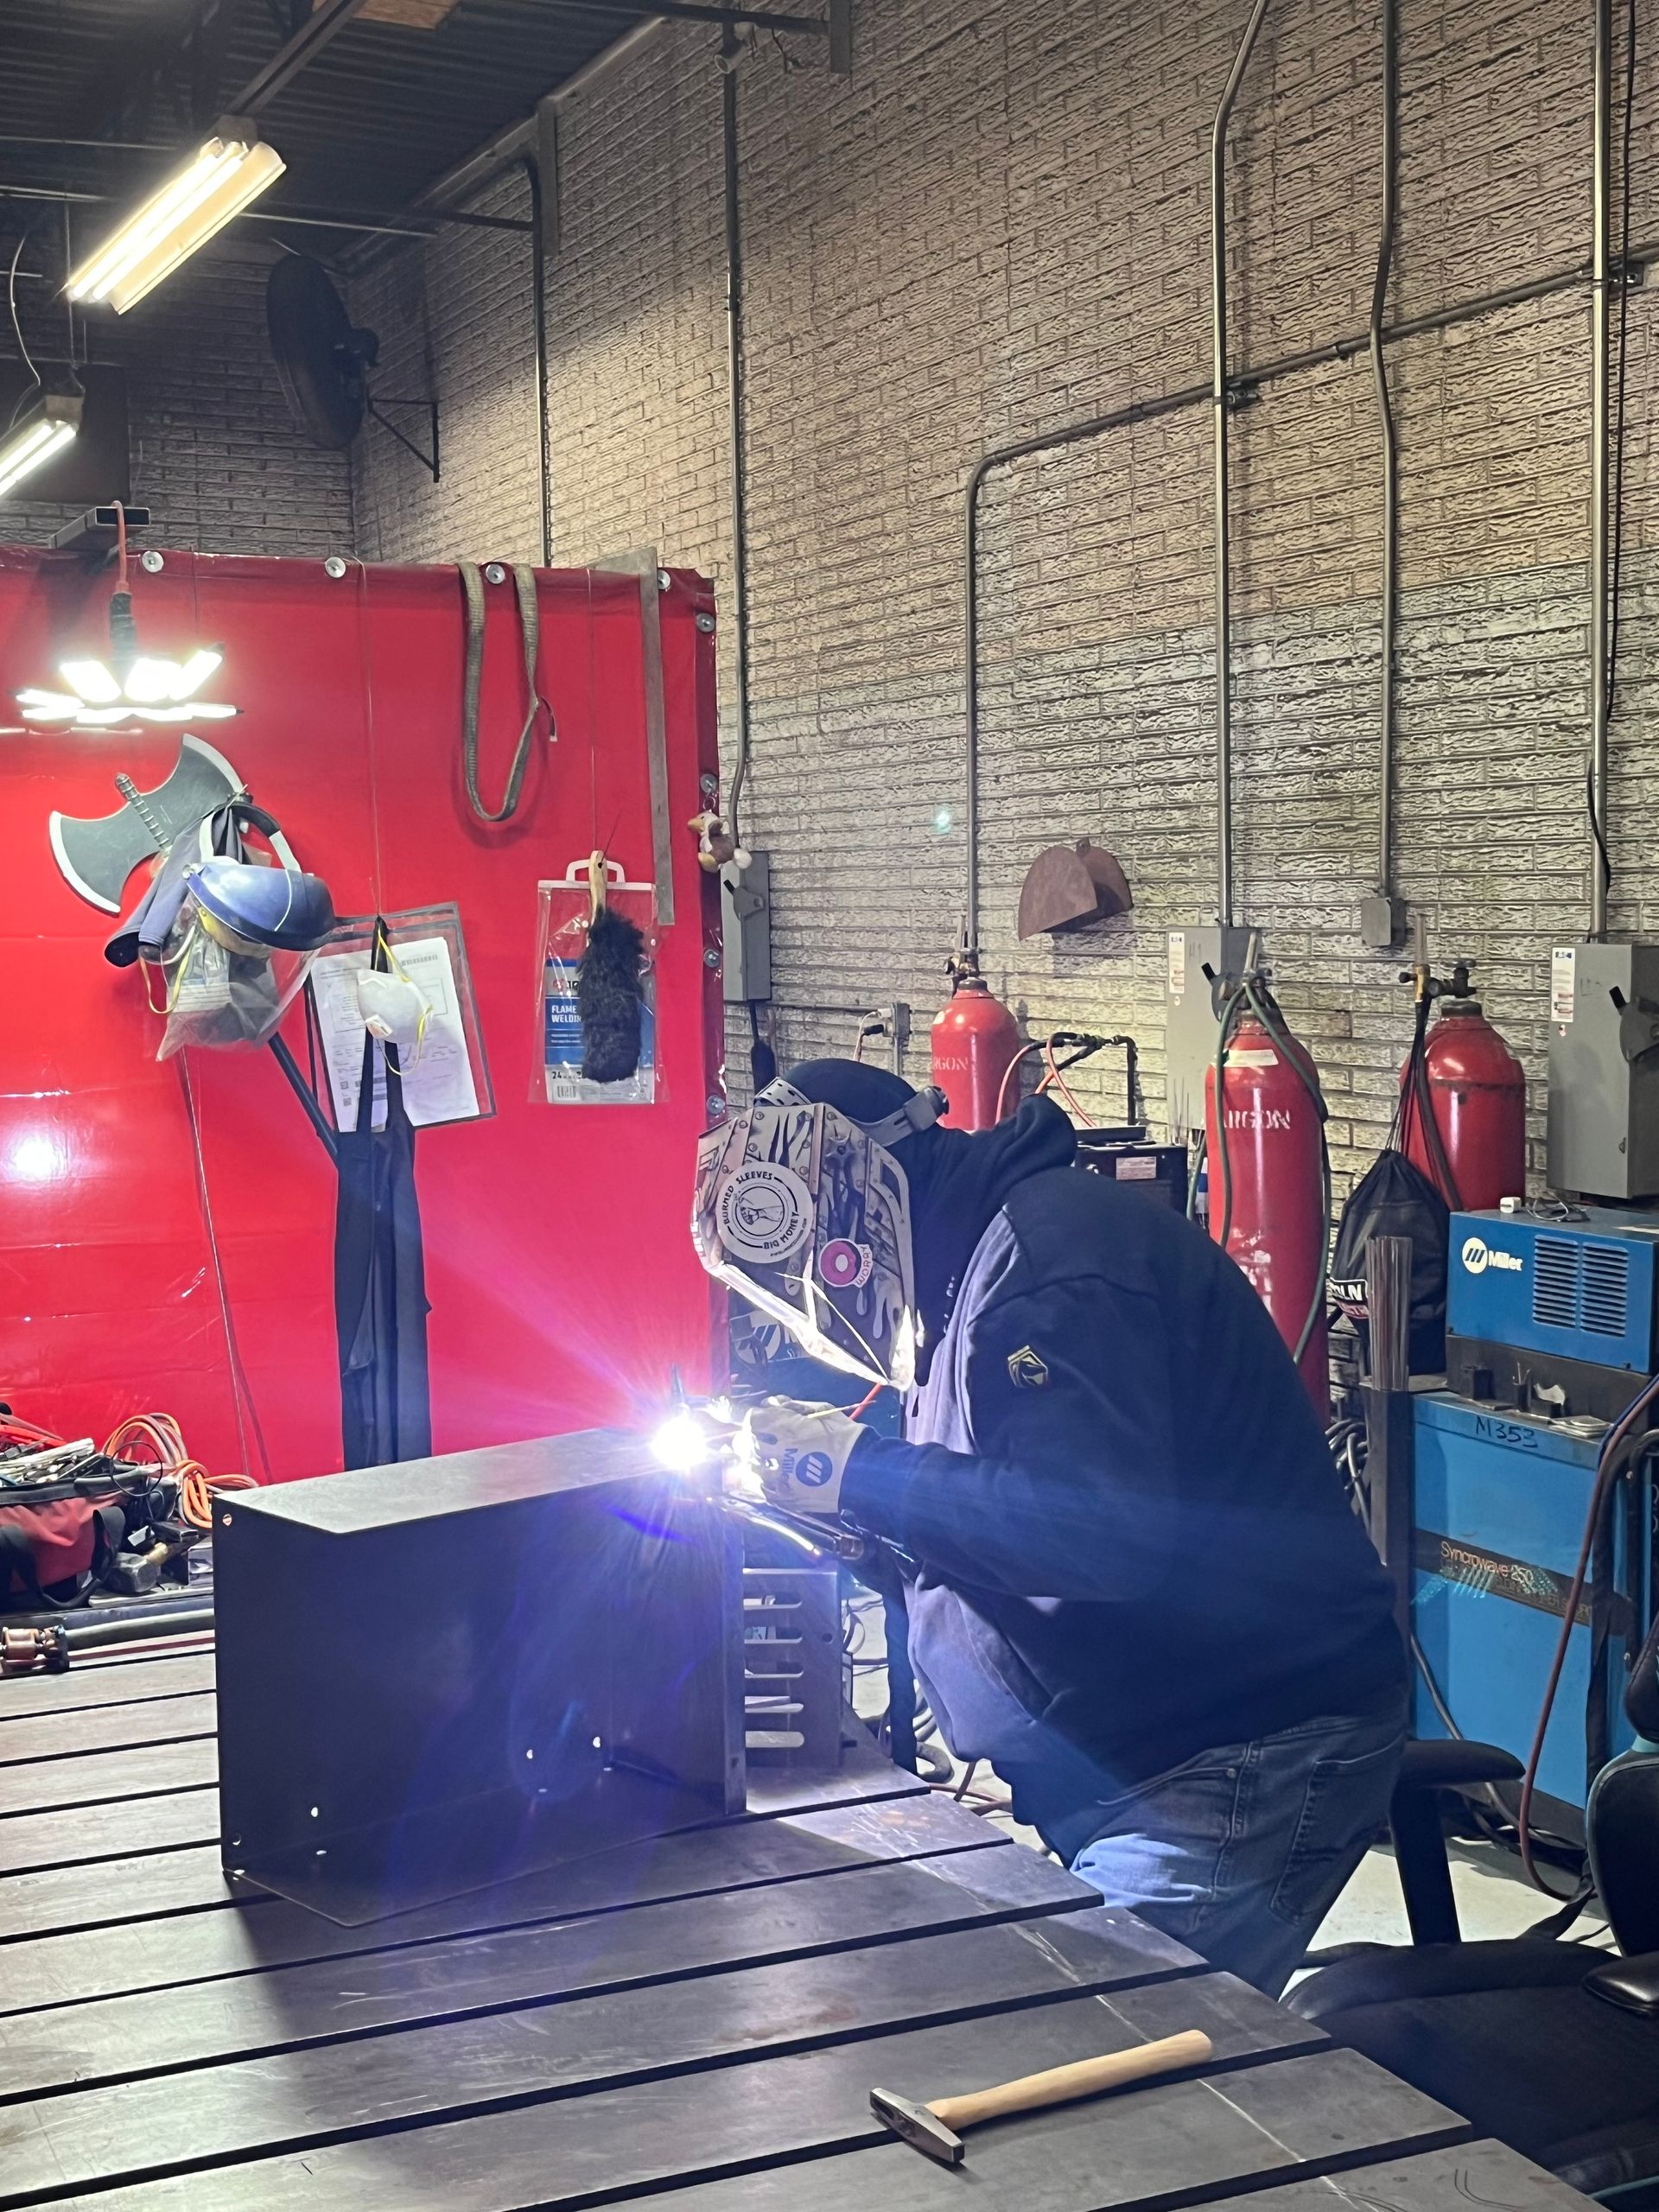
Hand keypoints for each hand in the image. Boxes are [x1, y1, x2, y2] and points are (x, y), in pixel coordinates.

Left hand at [731, 1398, 865, 1517]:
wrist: (863, 1472)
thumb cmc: (844, 1436)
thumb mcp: (822, 1411)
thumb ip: (793, 1406)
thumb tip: (773, 1403)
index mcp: (788, 1426)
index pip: (753, 1419)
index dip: (753, 1417)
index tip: (758, 1418)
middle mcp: (779, 1451)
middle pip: (746, 1444)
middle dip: (745, 1439)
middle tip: (750, 1438)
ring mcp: (782, 1477)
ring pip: (751, 1469)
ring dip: (752, 1462)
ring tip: (760, 1459)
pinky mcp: (788, 1498)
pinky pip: (764, 1490)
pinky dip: (763, 1482)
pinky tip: (769, 1478)